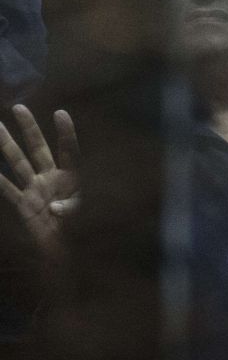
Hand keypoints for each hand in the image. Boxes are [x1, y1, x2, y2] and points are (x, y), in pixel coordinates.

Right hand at [0, 105, 78, 258]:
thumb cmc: (86, 229)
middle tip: (19, 107)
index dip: (65, 132)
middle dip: (29, 128)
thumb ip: (74, 208)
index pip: (69, 149)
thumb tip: (54, 207)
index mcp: (73, 176)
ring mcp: (36, 189)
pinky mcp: (24, 205)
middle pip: (39, 148)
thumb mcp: (87, 214)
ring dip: (6, 145)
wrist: (71, 252)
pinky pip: (7, 190)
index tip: (60, 113)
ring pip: (18, 162)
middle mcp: (53, 177)